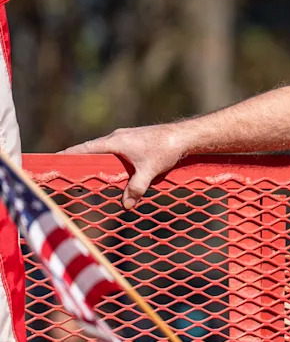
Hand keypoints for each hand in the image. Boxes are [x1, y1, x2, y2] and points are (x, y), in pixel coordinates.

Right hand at [60, 124, 184, 208]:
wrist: (184, 136)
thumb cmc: (165, 149)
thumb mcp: (149, 172)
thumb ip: (136, 188)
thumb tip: (126, 205)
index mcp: (115, 141)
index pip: (85, 148)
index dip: (70, 155)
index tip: (54, 159)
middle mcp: (117, 137)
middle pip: (92, 149)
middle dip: (80, 159)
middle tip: (67, 170)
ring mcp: (126, 137)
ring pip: (105, 149)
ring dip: (97, 159)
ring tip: (86, 171)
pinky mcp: (134, 139)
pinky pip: (116, 150)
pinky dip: (110, 158)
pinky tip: (112, 168)